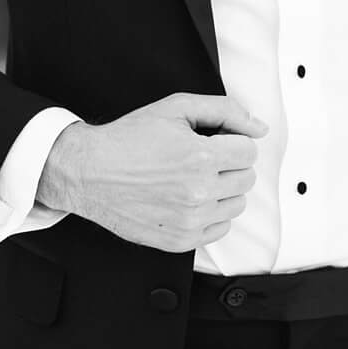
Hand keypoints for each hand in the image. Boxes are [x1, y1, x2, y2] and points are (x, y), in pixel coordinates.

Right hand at [35, 93, 265, 253]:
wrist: (89, 172)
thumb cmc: (127, 139)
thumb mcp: (174, 108)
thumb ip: (223, 110)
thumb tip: (258, 127)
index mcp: (200, 156)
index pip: (249, 152)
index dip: (231, 142)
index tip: (212, 141)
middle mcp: (199, 191)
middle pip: (246, 178)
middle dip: (228, 164)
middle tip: (199, 158)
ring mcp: (190, 219)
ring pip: (236, 204)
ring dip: (222, 190)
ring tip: (191, 179)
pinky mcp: (181, 240)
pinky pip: (220, 228)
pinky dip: (210, 214)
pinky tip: (186, 199)